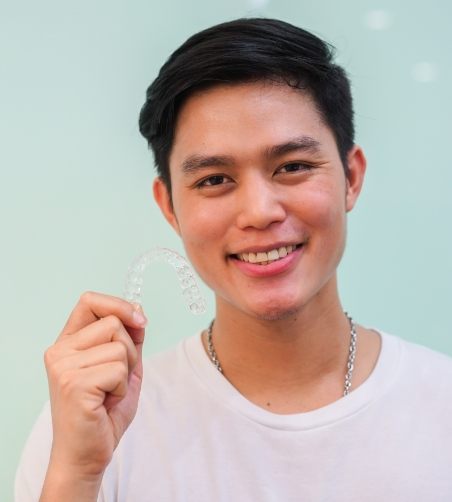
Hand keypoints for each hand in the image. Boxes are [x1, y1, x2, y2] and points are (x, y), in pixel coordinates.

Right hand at [43, 291, 147, 479]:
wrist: (87, 453)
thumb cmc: (104, 411)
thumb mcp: (123, 366)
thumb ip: (129, 338)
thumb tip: (138, 309)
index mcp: (68, 342)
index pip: (89, 301)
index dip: (118, 304)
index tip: (140, 319)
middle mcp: (59, 351)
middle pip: (113, 323)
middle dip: (129, 350)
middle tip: (116, 377)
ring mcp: (63, 366)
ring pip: (120, 347)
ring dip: (126, 372)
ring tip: (109, 392)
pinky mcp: (74, 383)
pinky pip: (119, 369)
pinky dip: (122, 387)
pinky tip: (106, 402)